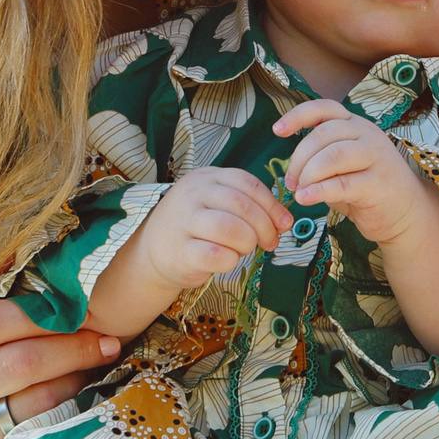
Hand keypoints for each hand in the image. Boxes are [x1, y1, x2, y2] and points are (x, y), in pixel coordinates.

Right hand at [0, 302, 123, 438]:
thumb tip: (23, 257)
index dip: (41, 314)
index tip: (79, 310)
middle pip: (23, 363)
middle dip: (73, 348)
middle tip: (107, 342)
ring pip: (38, 405)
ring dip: (77, 384)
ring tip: (99, 372)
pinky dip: (66, 423)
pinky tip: (84, 409)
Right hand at [135, 166, 292, 289]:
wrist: (153, 249)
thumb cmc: (195, 226)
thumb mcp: (219, 205)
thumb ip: (250, 207)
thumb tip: (285, 222)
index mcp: (206, 177)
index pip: (247, 183)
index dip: (271, 205)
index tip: (283, 224)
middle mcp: (192, 194)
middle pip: (241, 204)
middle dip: (264, 226)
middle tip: (269, 242)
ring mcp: (183, 222)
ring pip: (230, 228)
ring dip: (247, 242)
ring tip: (244, 249)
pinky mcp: (180, 252)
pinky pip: (217, 255)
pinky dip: (231, 260)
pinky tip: (227, 260)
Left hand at [276, 99, 427, 243]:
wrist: (405, 214)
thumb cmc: (367, 188)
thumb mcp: (342, 168)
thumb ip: (321, 158)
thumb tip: (291, 165)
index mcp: (357, 126)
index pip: (326, 108)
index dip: (298, 116)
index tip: (277, 130)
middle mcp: (368, 135)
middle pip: (324, 134)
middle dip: (299, 158)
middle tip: (290, 181)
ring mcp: (377, 158)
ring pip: (332, 156)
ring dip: (308, 174)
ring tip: (299, 191)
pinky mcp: (379, 184)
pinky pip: (342, 183)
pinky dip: (318, 191)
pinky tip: (305, 199)